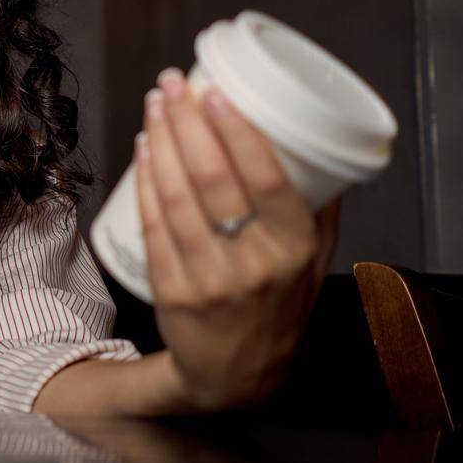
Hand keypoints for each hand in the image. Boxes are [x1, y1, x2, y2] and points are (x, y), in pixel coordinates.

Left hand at [134, 68, 342, 411]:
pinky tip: (144, 149)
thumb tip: (318, 146)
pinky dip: (145, 180)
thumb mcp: (315, 262)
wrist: (238, 377)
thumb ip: (318, 209)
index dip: (238, 133)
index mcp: (297, 250)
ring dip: (161, 143)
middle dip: (188, 123)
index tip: (216, 93)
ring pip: (177, 198)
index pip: (268, 181)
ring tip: (156, 105)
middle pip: (213, 180)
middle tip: (173, 84)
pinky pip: (153, 224)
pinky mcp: (172, 290)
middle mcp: (255, 265)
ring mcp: (209, 280)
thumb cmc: (278, 307)